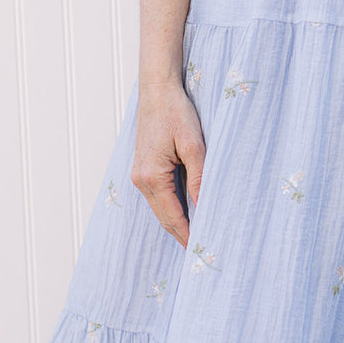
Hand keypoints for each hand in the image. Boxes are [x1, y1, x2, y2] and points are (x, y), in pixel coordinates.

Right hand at [130, 79, 205, 247]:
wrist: (158, 91)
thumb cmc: (176, 113)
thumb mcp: (194, 144)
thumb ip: (199, 176)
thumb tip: (204, 205)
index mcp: (151, 177)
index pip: (172, 216)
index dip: (186, 234)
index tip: (198, 249)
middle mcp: (141, 179)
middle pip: (163, 217)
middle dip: (180, 234)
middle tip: (198, 250)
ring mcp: (139, 174)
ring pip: (160, 208)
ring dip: (176, 221)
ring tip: (195, 235)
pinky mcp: (143, 168)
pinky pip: (158, 196)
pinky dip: (171, 207)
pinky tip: (185, 212)